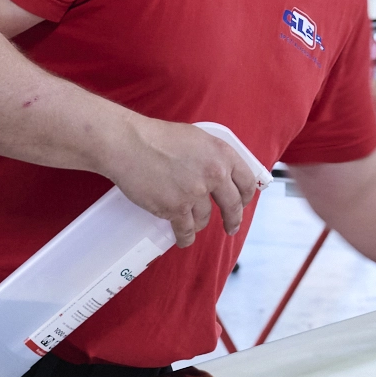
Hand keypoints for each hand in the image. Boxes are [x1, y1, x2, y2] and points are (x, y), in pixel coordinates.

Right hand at [111, 118, 261, 246]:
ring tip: (191, 224)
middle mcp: (214, 174)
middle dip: (233, 220)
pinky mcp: (176, 209)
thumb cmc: (157, 137)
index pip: (246, 181)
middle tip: (231, 227)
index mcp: (222, 154)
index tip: (243, 203)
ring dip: (199, 223)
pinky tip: (184, 240)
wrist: (129, 145)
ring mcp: (196, 193)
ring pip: (205, 219)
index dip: (246, 196)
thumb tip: (220, 172)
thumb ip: (212, 156)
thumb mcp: (196, 138)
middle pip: (233, 205)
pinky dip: (185, 238)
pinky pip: (186, 230)